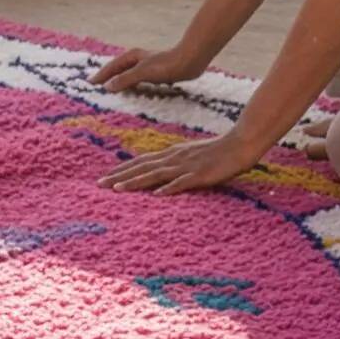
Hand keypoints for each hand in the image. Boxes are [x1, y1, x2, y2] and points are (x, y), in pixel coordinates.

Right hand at [90, 45, 202, 92]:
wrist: (190, 61)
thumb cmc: (166, 65)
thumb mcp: (142, 73)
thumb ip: (125, 80)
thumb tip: (108, 87)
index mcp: (132, 57)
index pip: (111, 67)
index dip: (101, 76)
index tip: (89, 84)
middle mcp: (138, 60)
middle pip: (118, 70)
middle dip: (107, 78)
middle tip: (96, 88)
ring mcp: (147, 66)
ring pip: (128, 75)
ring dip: (119, 83)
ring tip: (111, 92)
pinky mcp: (156, 73)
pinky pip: (138, 81)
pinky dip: (131, 87)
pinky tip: (133, 93)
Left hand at [99, 131, 267, 195]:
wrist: (240, 143)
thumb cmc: (218, 152)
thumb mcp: (191, 157)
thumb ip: (176, 164)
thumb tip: (161, 175)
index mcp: (172, 154)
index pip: (141, 162)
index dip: (122, 170)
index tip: (105, 178)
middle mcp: (174, 158)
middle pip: (142, 167)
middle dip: (120, 176)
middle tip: (99, 185)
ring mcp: (186, 166)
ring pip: (155, 174)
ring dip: (135, 182)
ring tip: (117, 189)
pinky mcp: (200, 175)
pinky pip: (182, 182)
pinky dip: (169, 188)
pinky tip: (157, 195)